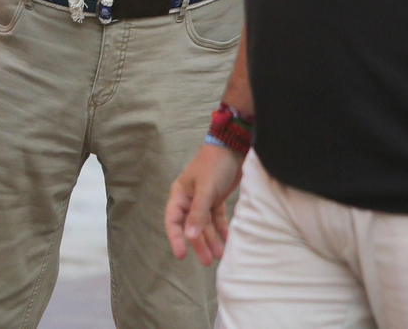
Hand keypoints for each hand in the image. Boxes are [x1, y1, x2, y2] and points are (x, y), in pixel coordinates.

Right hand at [165, 142, 242, 265]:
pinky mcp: (217, 199)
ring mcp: (204, 199)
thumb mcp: (205, 189)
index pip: (173, 220)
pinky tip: (228, 241)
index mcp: (180, 194)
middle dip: (198, 243)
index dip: (175, 238)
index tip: (181, 255)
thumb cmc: (214, 164)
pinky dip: (222, 229)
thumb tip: (190, 236)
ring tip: (219, 255)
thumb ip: (198, 213)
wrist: (234, 146)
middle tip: (206, 261)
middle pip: (191, 226)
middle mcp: (190, 199)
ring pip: (205, 225)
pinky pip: (217, 219)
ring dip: (211, 239)